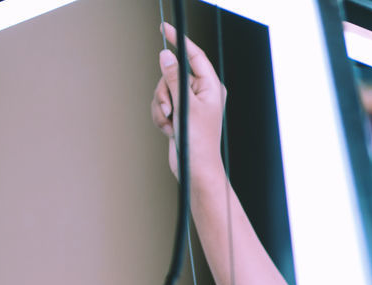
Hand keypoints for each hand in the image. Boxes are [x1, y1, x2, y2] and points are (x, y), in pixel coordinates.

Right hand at [150, 23, 225, 183]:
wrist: (195, 168)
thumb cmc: (199, 141)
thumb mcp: (185, 105)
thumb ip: (174, 78)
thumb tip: (166, 56)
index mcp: (211, 86)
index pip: (194, 55)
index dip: (179, 40)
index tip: (164, 28)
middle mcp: (201, 92)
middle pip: (172, 73)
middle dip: (165, 91)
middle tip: (171, 108)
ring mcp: (189, 103)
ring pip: (162, 90)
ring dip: (161, 107)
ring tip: (171, 122)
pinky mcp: (179, 114)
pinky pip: (160, 105)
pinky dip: (160, 117)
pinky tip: (169, 130)